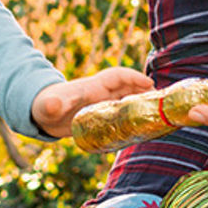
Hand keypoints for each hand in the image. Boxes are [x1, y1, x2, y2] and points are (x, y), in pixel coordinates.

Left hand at [32, 66, 153, 137]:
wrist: (44, 115)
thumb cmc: (45, 105)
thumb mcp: (48, 106)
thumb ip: (52, 105)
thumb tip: (53, 105)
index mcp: (93, 87)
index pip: (118, 76)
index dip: (134, 77)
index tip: (149, 84)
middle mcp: (102, 94)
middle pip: (130, 89)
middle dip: (147, 93)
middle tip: (164, 104)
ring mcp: (104, 106)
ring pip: (129, 102)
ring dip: (144, 106)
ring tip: (160, 118)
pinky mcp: (104, 119)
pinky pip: (124, 116)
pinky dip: (135, 120)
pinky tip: (144, 131)